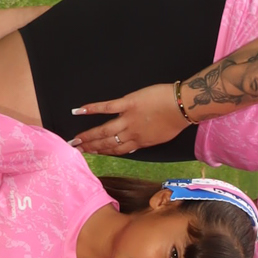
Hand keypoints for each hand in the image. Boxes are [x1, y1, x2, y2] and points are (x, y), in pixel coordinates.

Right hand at [70, 84, 184, 155]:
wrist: (183, 106)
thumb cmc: (175, 121)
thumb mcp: (160, 138)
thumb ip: (144, 141)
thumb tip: (133, 146)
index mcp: (139, 143)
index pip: (116, 151)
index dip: (102, 153)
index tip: (91, 154)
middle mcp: (130, 134)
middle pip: (107, 144)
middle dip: (90, 148)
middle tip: (76, 150)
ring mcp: (128, 119)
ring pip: (103, 130)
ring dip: (88, 135)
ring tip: (75, 139)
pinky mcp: (128, 103)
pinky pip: (107, 107)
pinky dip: (92, 109)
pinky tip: (79, 111)